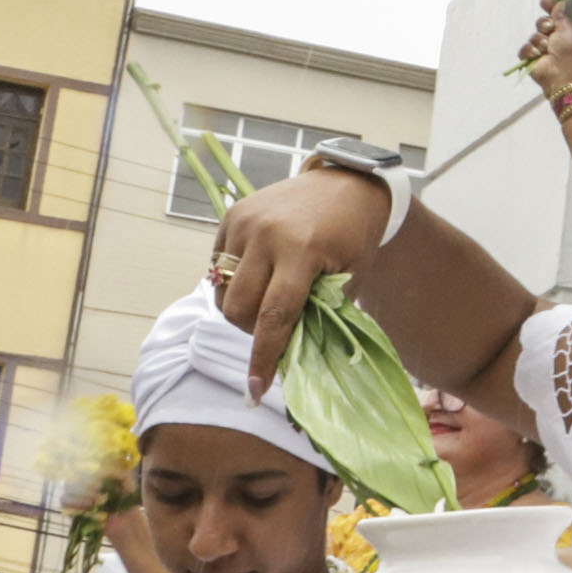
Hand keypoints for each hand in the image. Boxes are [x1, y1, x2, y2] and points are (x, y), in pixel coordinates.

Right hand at [213, 169, 393, 394]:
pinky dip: (233, 281)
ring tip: (268, 297)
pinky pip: (217, 266)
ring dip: (240, 307)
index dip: (264, 356)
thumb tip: (294, 356)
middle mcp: (266, 234)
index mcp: (302, 250)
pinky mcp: (232, 215)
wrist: (346, 183)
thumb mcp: (351, 275)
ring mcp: (244, 222)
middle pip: (239, 308)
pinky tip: (260, 272)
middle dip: (251, 330)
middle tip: (275, 326)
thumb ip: (322, 312)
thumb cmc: (354, 235)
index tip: (256, 389)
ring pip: (222, 290)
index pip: (275, 316)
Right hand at [518, 0, 571, 94]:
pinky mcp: (532, 59)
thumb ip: (563, 14)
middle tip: (549, 30)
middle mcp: (556, 39)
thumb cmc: (571, 52)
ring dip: (539, 41)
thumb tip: (562, 2)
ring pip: (533, 35)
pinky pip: (525, 49)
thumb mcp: (570, 29)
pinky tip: (537, 56)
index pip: (559, 14)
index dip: (552, 7)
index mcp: (569, 31)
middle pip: (543, 22)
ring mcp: (544, 49)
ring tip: (546, 49)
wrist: (563, 76)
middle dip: (544, 25)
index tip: (544, 1)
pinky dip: (530, 52)